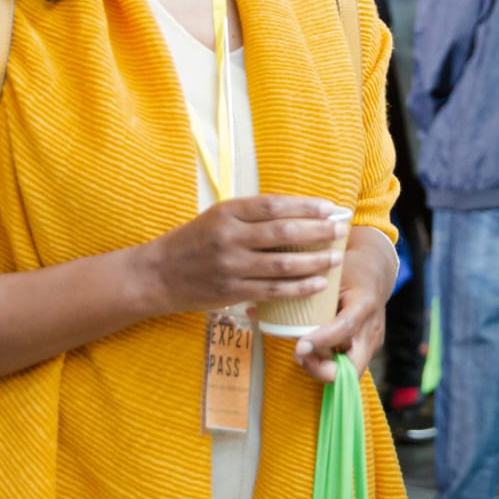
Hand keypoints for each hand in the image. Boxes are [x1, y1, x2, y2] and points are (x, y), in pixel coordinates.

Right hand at [142, 195, 350, 314]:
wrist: (157, 275)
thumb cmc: (194, 242)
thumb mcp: (218, 217)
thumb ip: (252, 216)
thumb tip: (298, 213)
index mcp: (227, 213)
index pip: (273, 206)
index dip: (305, 206)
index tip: (329, 207)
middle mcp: (229, 237)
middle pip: (282, 233)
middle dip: (317, 231)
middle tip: (340, 230)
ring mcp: (230, 266)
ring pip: (281, 264)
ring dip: (314, 261)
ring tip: (336, 258)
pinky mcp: (231, 292)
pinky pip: (272, 291)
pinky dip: (298, 288)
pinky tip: (318, 284)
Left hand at [294, 226, 396, 380]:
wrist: (375, 270)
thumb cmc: (347, 268)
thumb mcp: (327, 273)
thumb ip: (298, 290)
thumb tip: (253, 311)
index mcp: (364, 302)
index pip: (346, 328)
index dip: (321, 340)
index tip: (298, 346)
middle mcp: (372, 328)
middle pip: (353, 367)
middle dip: (322, 369)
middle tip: (299, 354)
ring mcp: (372, 342)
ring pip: (348, 372)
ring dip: (322, 366)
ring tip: (301, 350)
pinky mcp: (367, 349)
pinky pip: (347, 365)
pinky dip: (327, 362)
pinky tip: (311, 349)